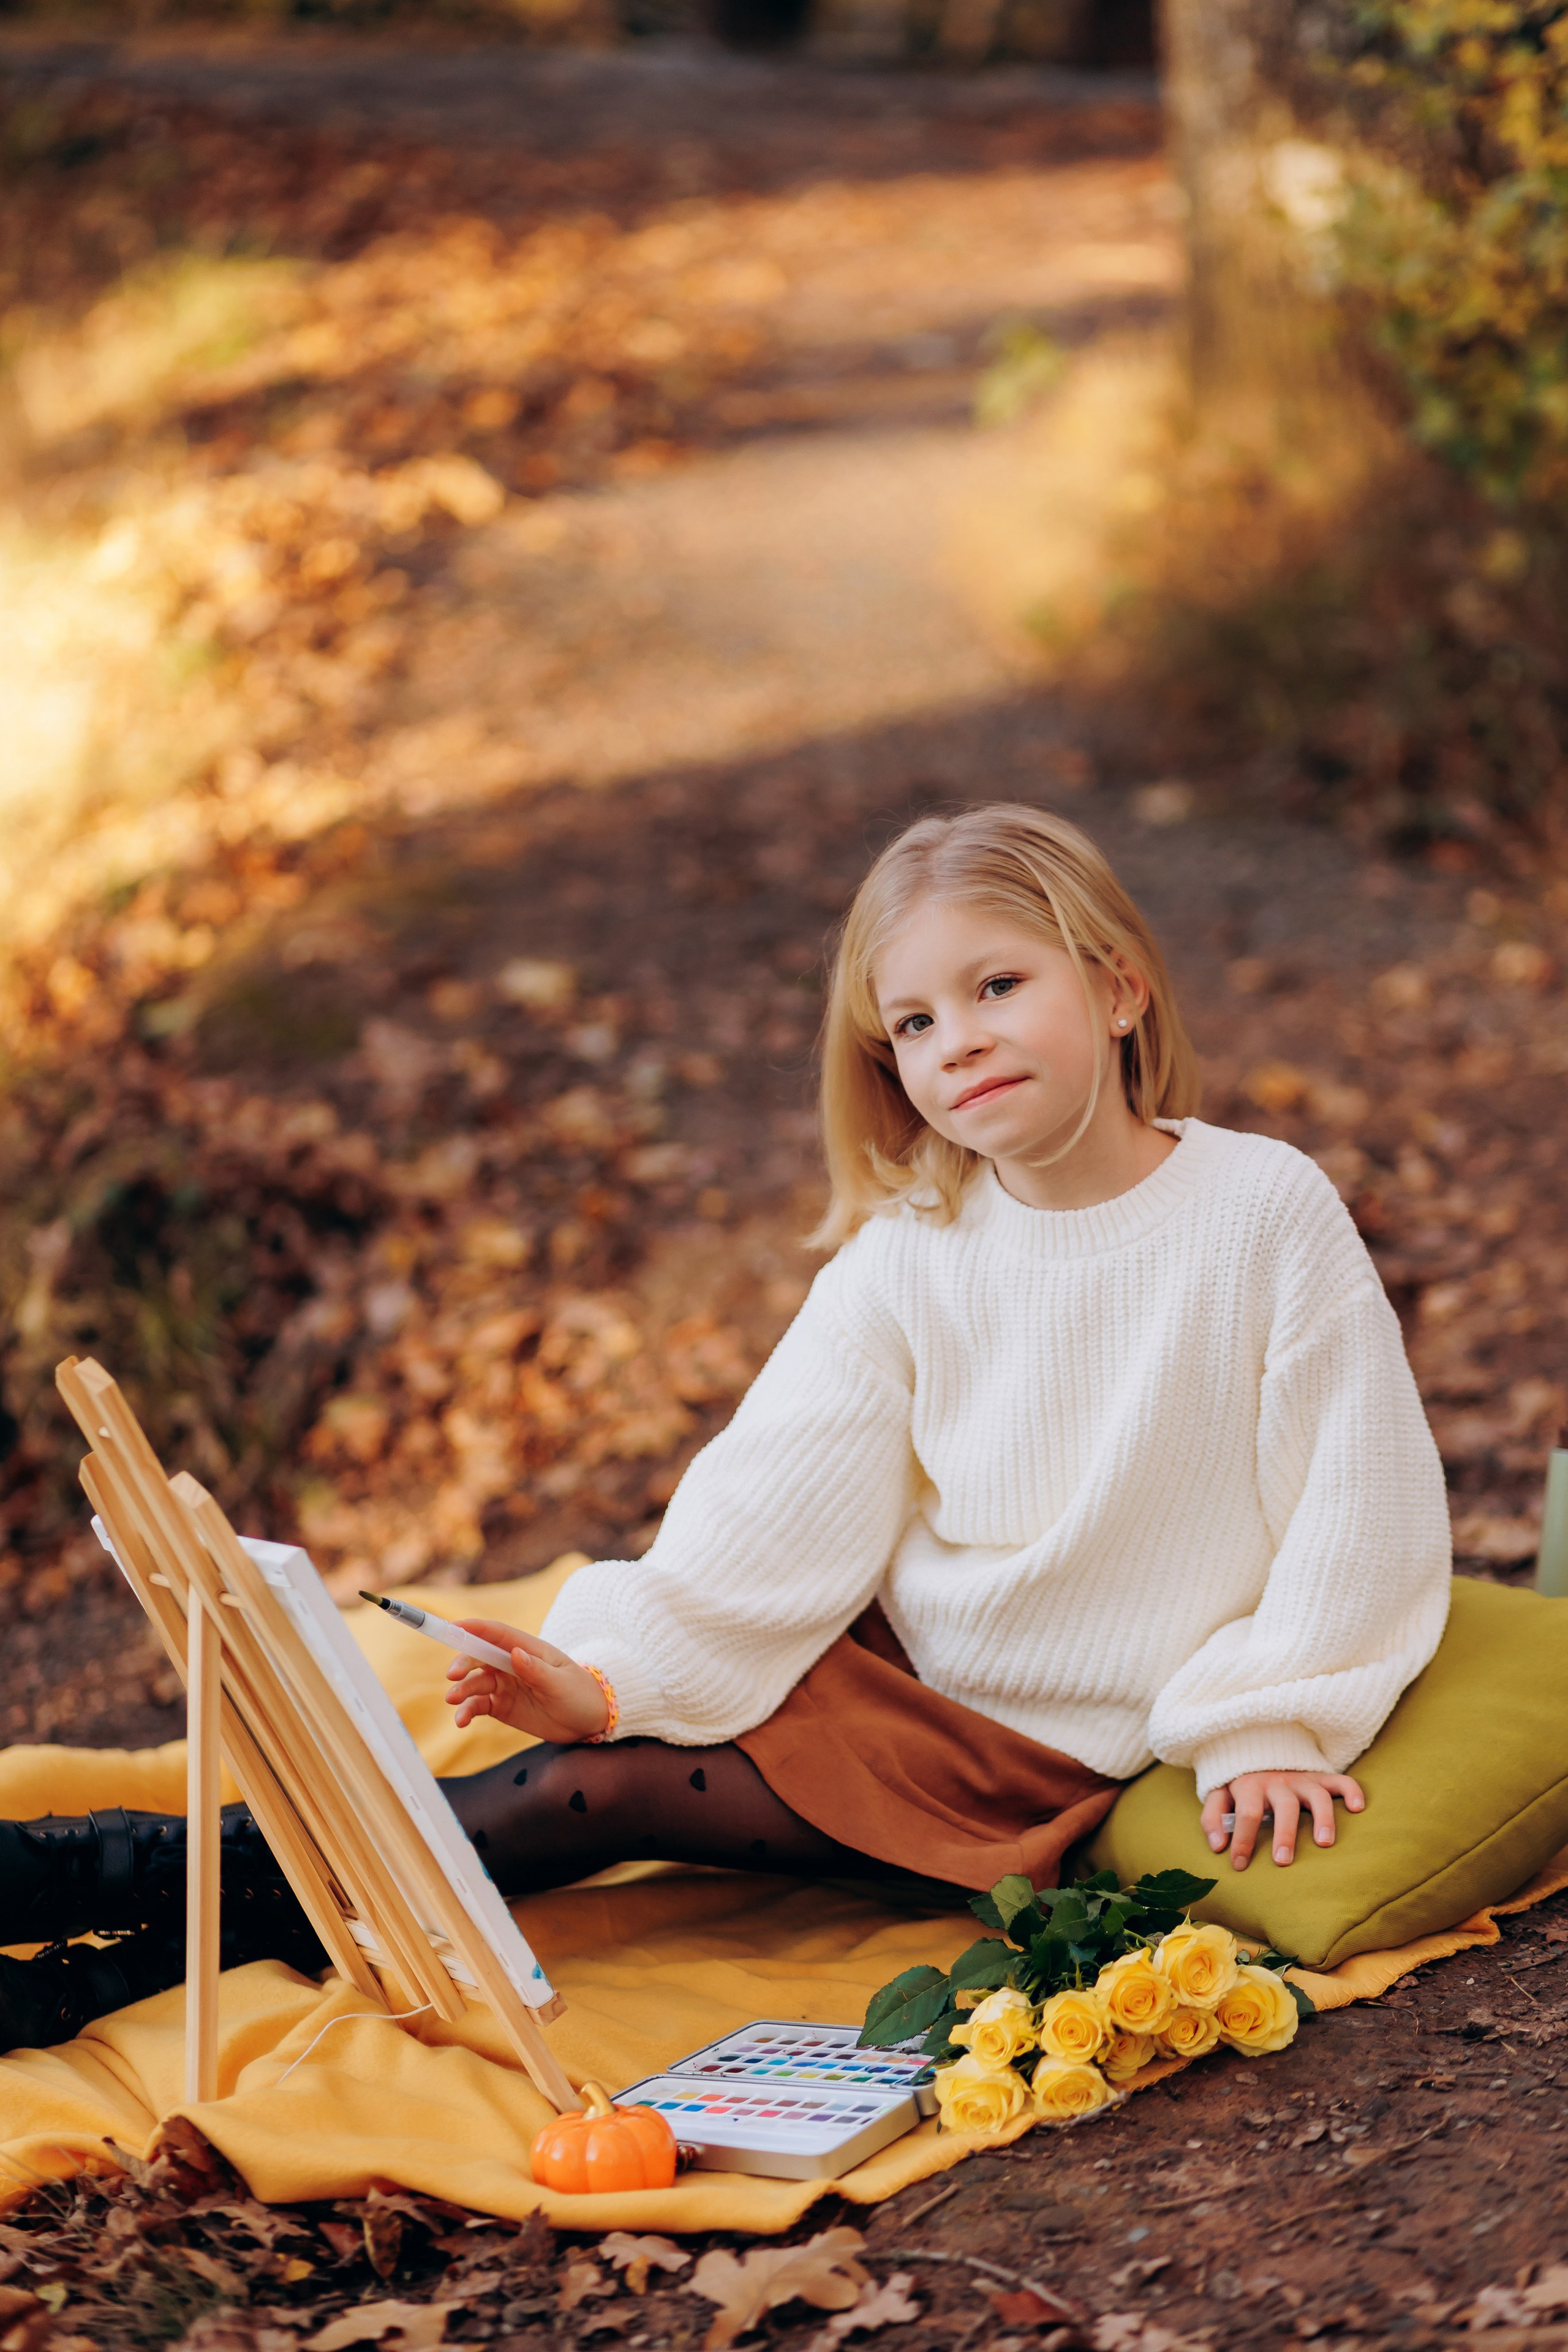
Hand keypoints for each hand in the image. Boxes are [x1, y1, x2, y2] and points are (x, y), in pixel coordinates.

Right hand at [443, 1620, 610, 1743]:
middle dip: (463, 1663)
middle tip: (453, 1675)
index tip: (453, 1628)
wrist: (588, 1721)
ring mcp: (505, 1685)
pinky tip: (461, 1720)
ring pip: (475, 1683)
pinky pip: (478, 1705)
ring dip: (462, 1689)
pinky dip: (466, 1711)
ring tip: (453, 1700)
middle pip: (480, 1657)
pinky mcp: (501, 1706)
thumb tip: (514, 1653)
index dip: (475, 1628)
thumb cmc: (579, 1694)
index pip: (497, 1634)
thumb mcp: (561, 1683)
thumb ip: (536, 1670)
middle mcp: (512, 1664)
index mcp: (528, 1649)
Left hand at [1200, 1770, 1364, 1870]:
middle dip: (1284, 1833)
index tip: (1240, 1865)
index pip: (1247, 1813)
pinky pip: (1340, 1780)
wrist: (1254, 1745)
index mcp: (1250, 1786)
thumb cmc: (1238, 1782)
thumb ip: (1212, 1818)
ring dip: (1323, 1818)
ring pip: (1316, 1795)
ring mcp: (1301, 1779)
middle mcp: (1277, 1782)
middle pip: (1284, 1806)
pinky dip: (1351, 1791)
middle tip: (1282, 1860)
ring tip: (1325, 1843)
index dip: (1242, 1839)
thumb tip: (1217, 1847)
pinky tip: (1357, 1808)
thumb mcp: (1218, 1794)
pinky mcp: (1319, 1776)